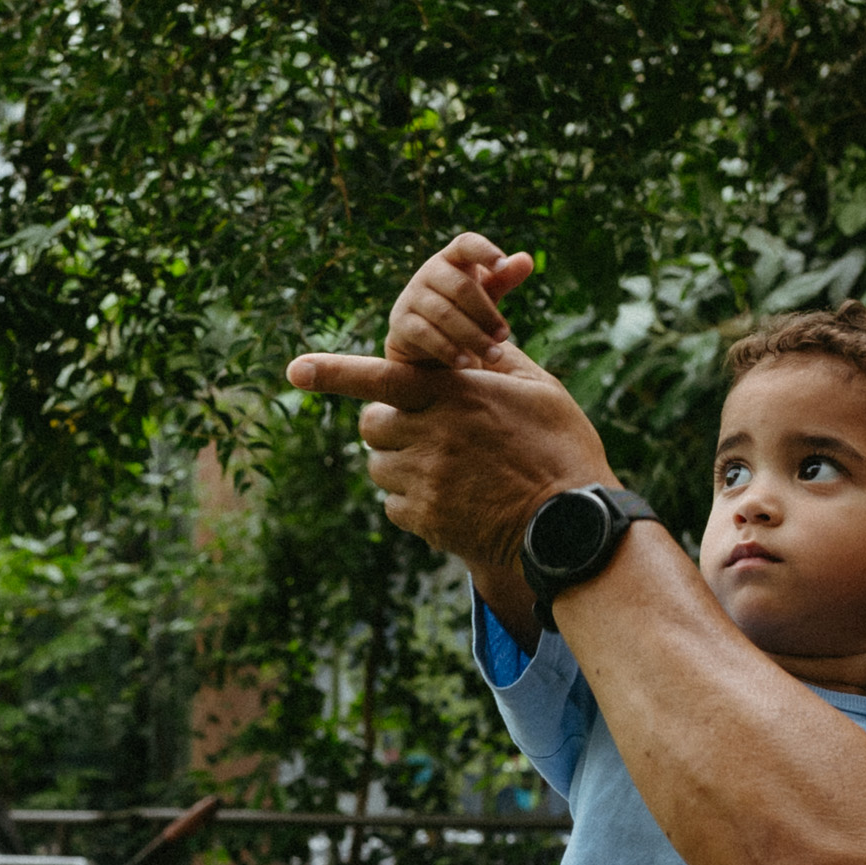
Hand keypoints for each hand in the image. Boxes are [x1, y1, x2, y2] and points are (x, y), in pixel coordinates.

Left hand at [284, 341, 619, 576]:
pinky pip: (393, 506)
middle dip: (387, 426)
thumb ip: (498, 362)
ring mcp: (426, 479)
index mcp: (456, 393)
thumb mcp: (540, 390)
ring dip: (399, 465)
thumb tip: (477, 339)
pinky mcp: (425, 518)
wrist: (570, 525)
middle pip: (372, 425)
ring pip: (379, 466)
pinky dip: (411, 503)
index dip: (334, 372)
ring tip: (447, 470)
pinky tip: (452, 501)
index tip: (295, 370)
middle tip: (420, 432)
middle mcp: (433, 433)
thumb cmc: (562, 450)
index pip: (381, 377)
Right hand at [386, 232, 537, 366]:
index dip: (484, 251)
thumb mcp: (484, 293)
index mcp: (452, 258)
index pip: (467, 244)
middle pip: (461, 287)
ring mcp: (412, 296)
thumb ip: (503, 279)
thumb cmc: (461, 309)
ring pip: (445, 314)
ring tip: (494, 355)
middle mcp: (429, 272)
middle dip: (486, 314)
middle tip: (505, 336)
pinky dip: (448, 350)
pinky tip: (466, 362)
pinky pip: (426, 334)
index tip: (503, 266)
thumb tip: (526, 260)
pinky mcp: (401, 322)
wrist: (422, 341)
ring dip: (473, 336)